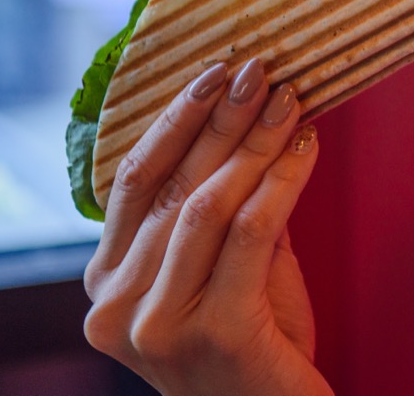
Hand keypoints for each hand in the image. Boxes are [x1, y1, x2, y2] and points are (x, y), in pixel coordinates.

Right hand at [83, 59, 332, 395]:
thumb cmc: (257, 345)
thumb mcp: (229, 267)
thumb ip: (228, 207)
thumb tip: (255, 119)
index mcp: (107, 283)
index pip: (133, 180)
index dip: (173, 119)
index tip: (214, 70)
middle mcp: (117, 306)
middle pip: (173, 185)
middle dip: (222, 120)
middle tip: (261, 69)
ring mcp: (159, 325)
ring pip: (208, 204)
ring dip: (256, 143)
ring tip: (290, 102)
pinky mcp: (215, 334)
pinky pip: (253, 233)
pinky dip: (282, 181)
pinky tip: (306, 149)